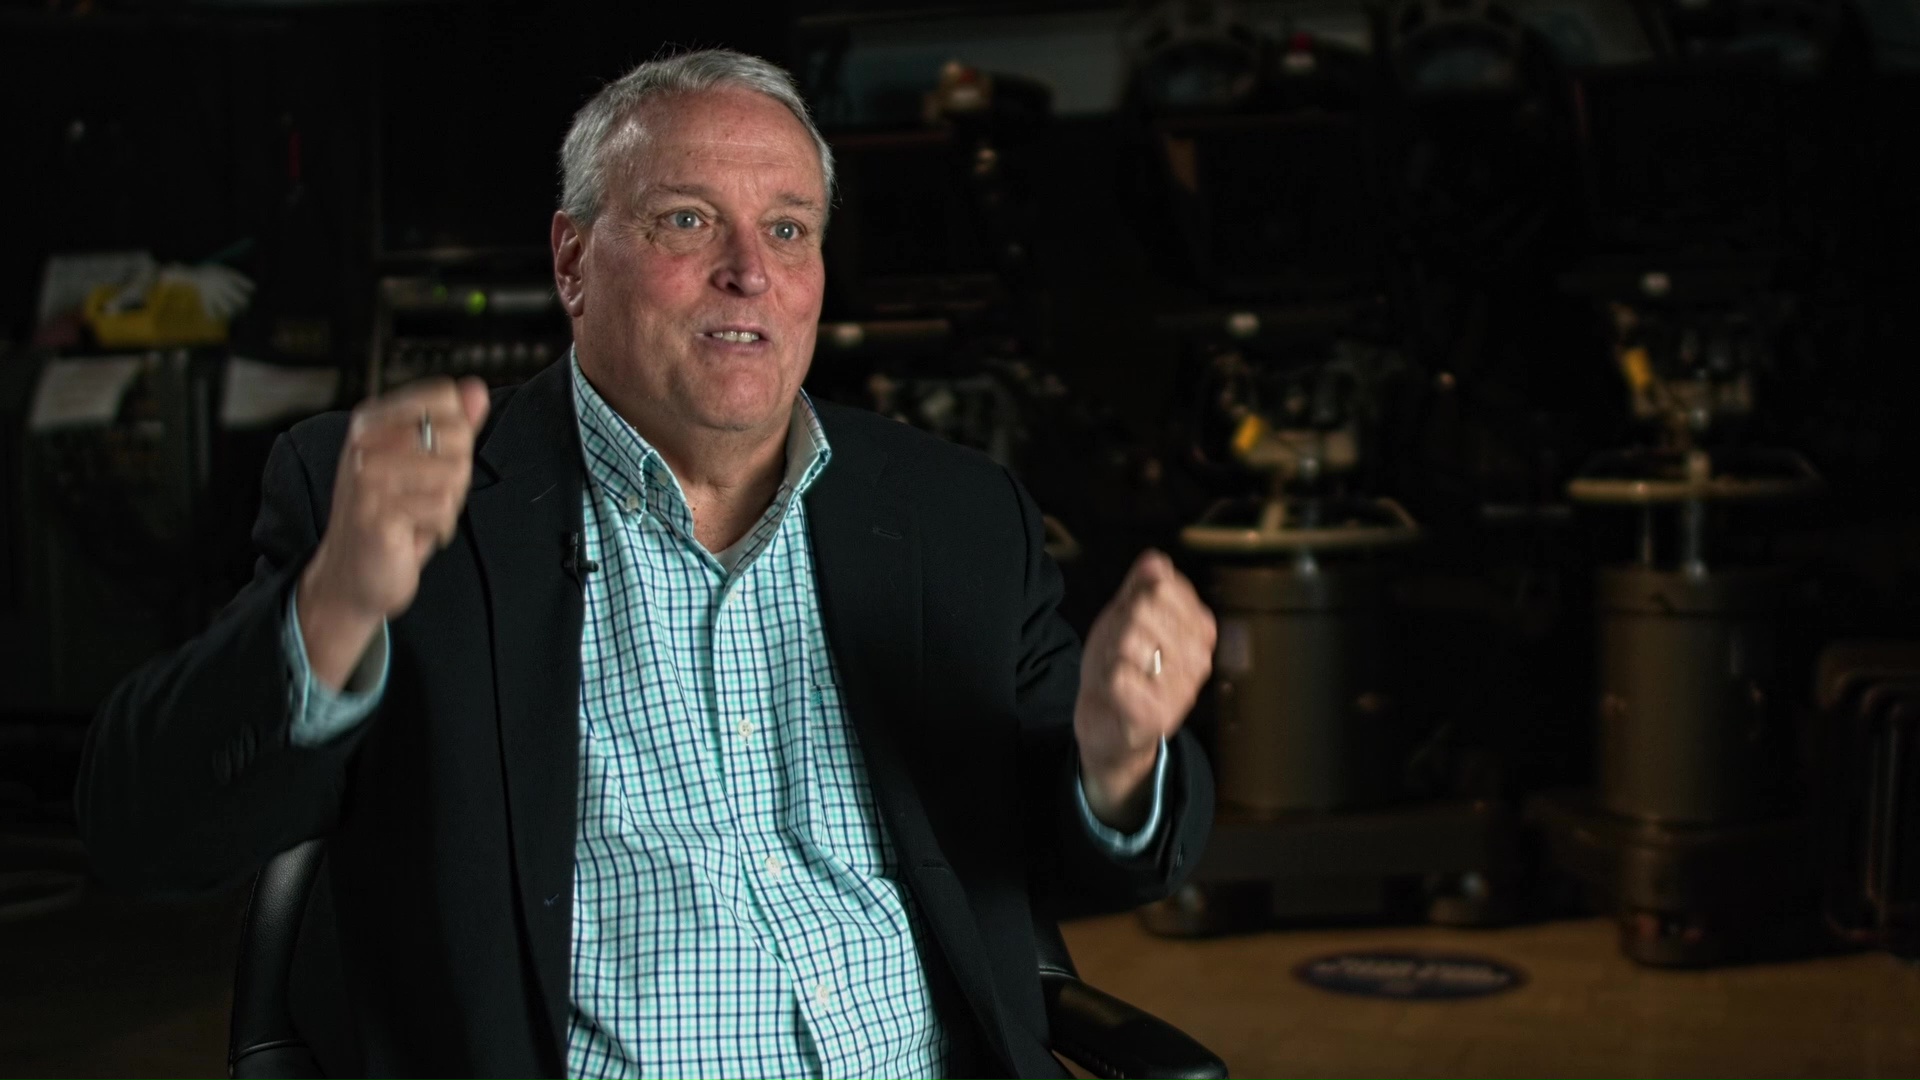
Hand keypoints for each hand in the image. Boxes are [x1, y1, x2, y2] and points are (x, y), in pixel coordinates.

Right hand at [296, 377, 489, 688]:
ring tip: (417, 515)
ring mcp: (366, 477)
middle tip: (424, 496)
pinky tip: (413, 534)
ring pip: (454, 473)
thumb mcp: (422, 464)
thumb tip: (476, 389)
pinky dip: (439, 528)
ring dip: (448, 504)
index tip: (430, 461)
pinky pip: (442, 508)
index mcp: (372, 421)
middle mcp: (364, 442)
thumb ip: (451, 425)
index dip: (457, 434)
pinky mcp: (377, 512)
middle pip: (456, 436)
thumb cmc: (390, 518)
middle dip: (455, 474)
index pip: (444, 397)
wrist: (351, 576)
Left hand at [1074, 549, 1215, 828]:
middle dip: (1118, 627)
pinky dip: (1107, 680)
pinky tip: (1115, 691)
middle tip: (1118, 650)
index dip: (1131, 599)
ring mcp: (1183, 688)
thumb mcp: (1126, 616)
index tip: (1130, 622)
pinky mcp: (1159, 715)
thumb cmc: (1122, 664)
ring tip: (1117, 669)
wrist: (1109, 722)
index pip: (1159, 586)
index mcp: (1200, 628)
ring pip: (1130, 642)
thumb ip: (1141, 585)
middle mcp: (1200, 658)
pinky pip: (1120, 677)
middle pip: (1143, 611)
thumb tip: (1155, 560)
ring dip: (1110, 654)